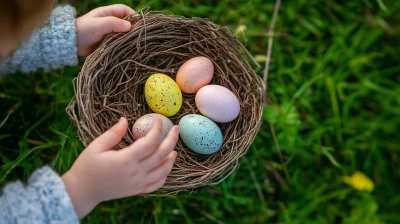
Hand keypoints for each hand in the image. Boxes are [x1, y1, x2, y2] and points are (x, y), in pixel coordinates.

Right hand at [62, 117, 178, 218]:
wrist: (82, 191)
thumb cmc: (87, 167)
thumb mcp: (96, 146)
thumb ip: (113, 133)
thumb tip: (125, 119)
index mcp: (126, 160)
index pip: (150, 142)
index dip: (157, 130)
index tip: (158, 120)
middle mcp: (136, 173)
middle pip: (161, 155)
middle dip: (172, 140)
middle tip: (176, 129)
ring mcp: (138, 184)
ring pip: (163, 171)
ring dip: (171, 158)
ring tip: (174, 148)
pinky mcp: (137, 191)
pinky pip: (157, 184)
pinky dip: (165, 174)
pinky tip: (165, 166)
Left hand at [75, 4, 134, 55]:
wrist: (71, 44)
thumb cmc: (83, 30)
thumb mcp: (98, 25)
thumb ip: (113, 24)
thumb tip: (130, 26)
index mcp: (107, 13)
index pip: (125, 10)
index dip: (133, 16)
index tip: (139, 24)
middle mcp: (110, 21)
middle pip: (126, 22)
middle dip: (133, 28)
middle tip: (139, 35)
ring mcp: (109, 32)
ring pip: (124, 33)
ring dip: (129, 37)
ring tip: (135, 43)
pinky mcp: (108, 42)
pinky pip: (120, 42)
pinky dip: (124, 44)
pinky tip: (128, 48)